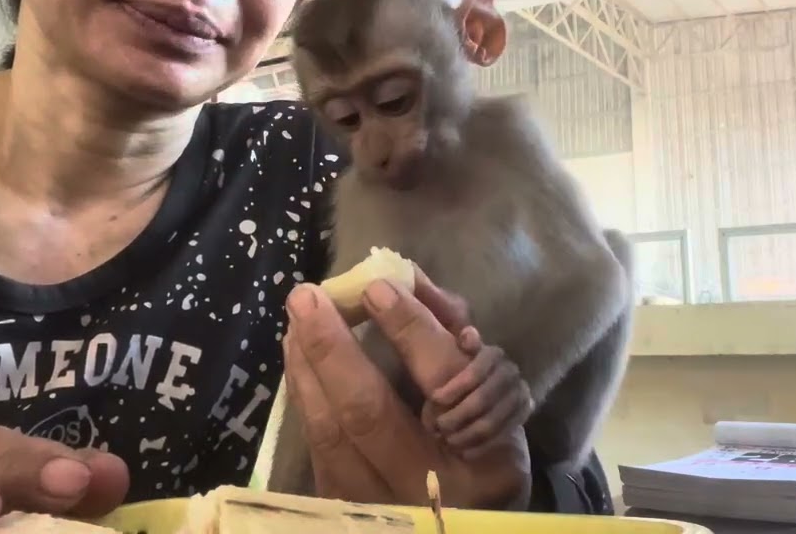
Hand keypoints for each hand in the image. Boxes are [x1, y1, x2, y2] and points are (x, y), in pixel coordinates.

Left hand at [283, 266, 531, 509]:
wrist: (462, 527)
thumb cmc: (485, 456)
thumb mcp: (498, 408)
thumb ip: (455, 350)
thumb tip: (406, 286)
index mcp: (480, 460)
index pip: (441, 381)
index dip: (410, 330)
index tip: (377, 286)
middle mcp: (426, 490)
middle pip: (368, 412)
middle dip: (332, 347)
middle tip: (308, 296)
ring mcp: (378, 506)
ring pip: (329, 433)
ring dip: (306, 369)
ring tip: (297, 321)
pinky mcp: (343, 508)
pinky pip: (315, 446)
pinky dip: (305, 396)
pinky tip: (298, 361)